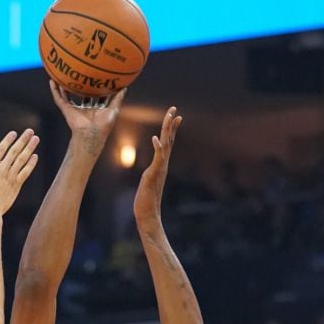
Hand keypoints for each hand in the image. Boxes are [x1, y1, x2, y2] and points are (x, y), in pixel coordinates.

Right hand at [0, 129, 39, 218]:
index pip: (0, 149)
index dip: (8, 140)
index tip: (14, 133)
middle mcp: (1, 170)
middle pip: (14, 151)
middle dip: (23, 140)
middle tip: (30, 131)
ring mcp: (10, 177)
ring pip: (22, 159)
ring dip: (30, 148)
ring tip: (35, 139)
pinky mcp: (16, 185)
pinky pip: (26, 172)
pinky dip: (31, 164)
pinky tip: (35, 156)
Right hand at [49, 81, 124, 142]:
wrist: (91, 133)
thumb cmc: (104, 125)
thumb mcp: (113, 109)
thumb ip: (118, 98)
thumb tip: (125, 87)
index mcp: (95, 110)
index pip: (96, 97)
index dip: (97, 88)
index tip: (98, 78)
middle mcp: (84, 109)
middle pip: (81, 94)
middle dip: (81, 85)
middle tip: (81, 73)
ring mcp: (75, 109)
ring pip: (68, 95)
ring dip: (65, 86)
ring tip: (62, 75)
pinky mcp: (66, 109)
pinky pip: (59, 98)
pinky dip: (54, 90)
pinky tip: (52, 81)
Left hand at [134, 107, 182, 224]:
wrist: (148, 214)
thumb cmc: (146, 201)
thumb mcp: (148, 181)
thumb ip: (152, 174)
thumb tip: (153, 171)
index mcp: (161, 164)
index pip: (168, 143)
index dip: (172, 129)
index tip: (176, 116)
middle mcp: (163, 165)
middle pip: (169, 140)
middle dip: (171, 124)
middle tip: (175, 109)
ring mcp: (159, 169)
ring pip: (165, 146)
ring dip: (167, 131)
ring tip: (170, 116)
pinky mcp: (153, 175)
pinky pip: (157, 159)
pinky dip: (157, 148)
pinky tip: (156, 138)